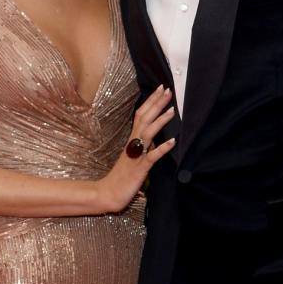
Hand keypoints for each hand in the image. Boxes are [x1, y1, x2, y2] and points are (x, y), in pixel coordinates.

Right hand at [97, 86, 175, 212]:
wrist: (109, 193)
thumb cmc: (121, 177)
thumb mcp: (134, 158)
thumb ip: (143, 147)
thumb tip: (155, 140)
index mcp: (131, 141)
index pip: (141, 115)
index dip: (151, 102)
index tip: (160, 89)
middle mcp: (133, 145)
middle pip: (144, 119)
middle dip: (156, 104)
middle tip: (167, 90)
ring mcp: (136, 156)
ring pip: (148, 134)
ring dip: (160, 121)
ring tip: (172, 110)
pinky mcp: (140, 168)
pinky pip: (152, 157)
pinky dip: (162, 148)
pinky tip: (173, 141)